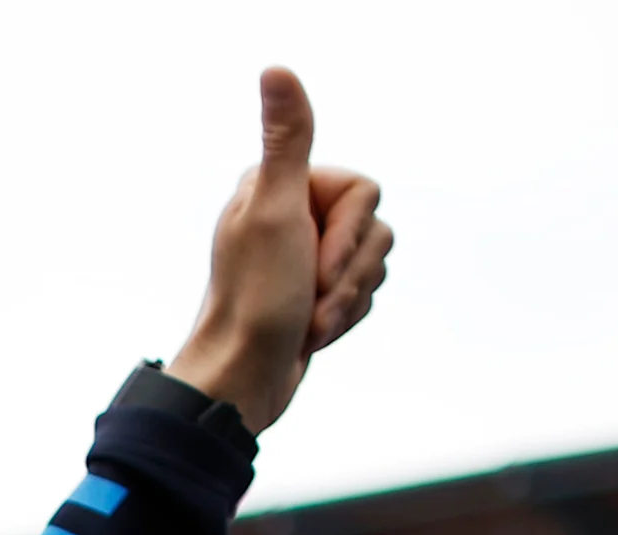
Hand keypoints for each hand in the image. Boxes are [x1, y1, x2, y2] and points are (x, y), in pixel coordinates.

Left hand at [164, 67, 392, 432]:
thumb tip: (276, 69)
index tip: (313, 263)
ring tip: (308, 321)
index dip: (350, 233)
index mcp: (278, 186)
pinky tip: (312, 334)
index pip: (363, 191)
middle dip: (348, 275)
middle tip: (308, 298)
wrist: (242, 380)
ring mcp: (305, 256)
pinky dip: (345, 318)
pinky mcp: (316, 293)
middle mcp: (291, 214)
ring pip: (374, 264)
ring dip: (347, 301)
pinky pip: (365, 294)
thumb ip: (288, 139)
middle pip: (374, 229)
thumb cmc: (256, 300)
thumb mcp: (276, 211)